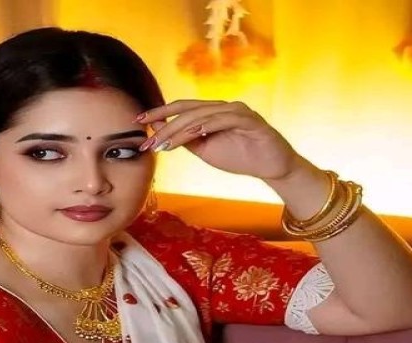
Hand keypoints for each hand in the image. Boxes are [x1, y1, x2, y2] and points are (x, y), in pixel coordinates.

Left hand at [138, 99, 300, 179]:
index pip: (181, 109)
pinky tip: (194, 133)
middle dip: (165, 125)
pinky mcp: (251, 121)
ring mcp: (237, 112)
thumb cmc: (241, 157)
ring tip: (165, 144)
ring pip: (203, 115)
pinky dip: (209, 125)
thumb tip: (163, 134)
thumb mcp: (207, 151)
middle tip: (148, 139)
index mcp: (211, 113)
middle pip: (188, 110)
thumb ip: (188, 141)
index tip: (139, 122)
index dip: (160, 113)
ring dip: (181, 129)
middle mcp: (223, 107)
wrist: (272, 167)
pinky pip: (226, 120)